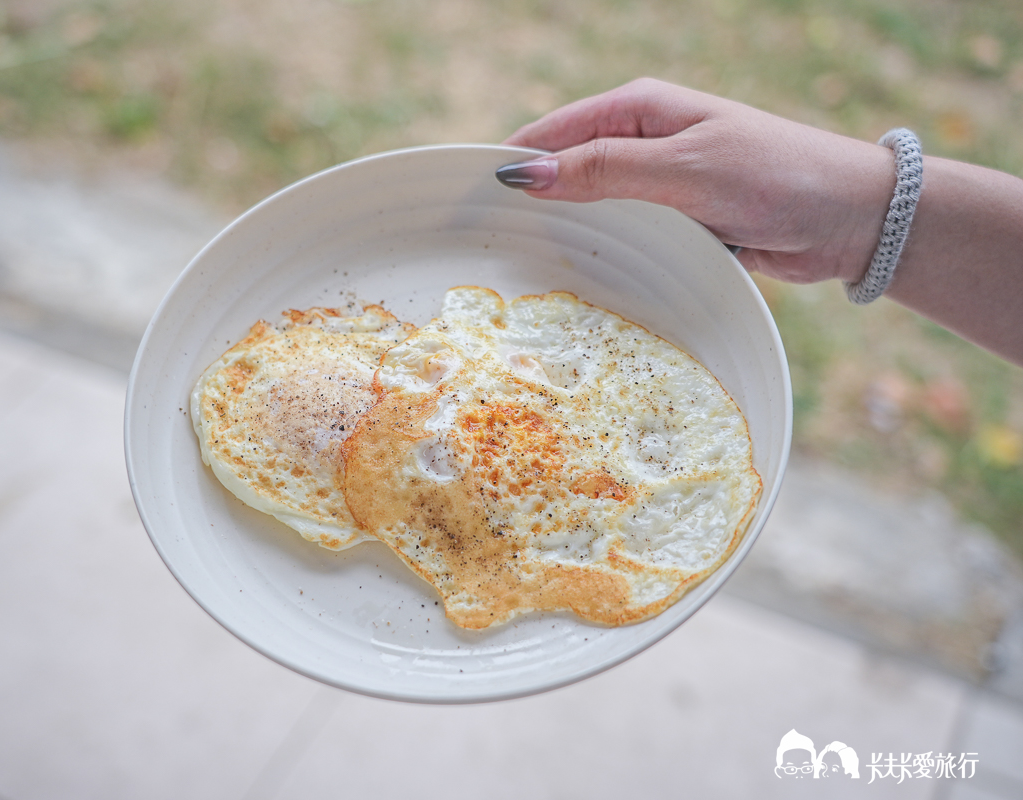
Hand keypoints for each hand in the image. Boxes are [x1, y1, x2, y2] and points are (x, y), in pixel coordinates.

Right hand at [500, 78, 896, 286]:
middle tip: (484, 247)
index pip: (550, 134)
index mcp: (638, 109)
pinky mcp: (676, 221)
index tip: (463, 202)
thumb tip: (523, 173)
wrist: (849, 218)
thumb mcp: (680, 170)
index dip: (507, 165)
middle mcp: (642, 142)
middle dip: (530, 204)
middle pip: (564, 171)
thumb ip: (603, 171)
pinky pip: (625, 236)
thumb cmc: (771, 176)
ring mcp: (658, 184)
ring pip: (592, 209)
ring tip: (521, 268)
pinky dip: (606, 253)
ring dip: (567, 233)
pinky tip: (582, 278)